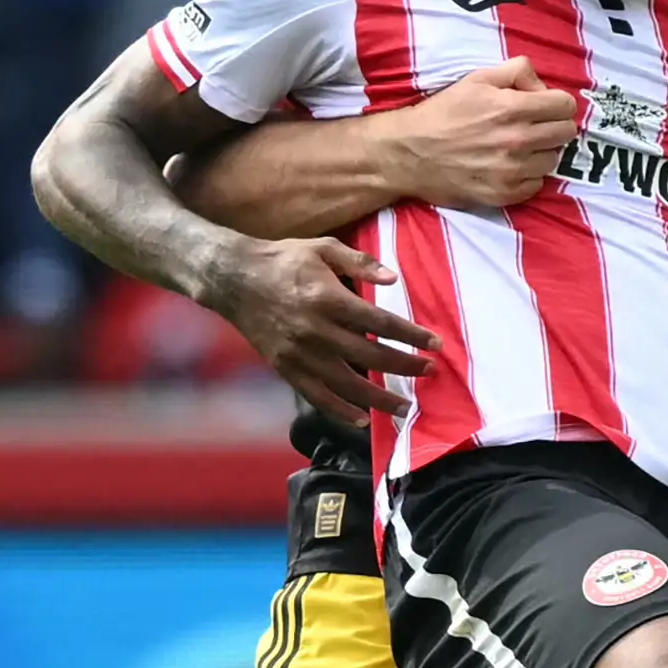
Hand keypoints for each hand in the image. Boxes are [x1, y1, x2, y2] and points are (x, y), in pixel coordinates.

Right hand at [206, 236, 437, 420]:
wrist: (233, 279)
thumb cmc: (283, 259)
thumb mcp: (322, 247)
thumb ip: (360, 261)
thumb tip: (394, 279)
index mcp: (328, 298)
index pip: (380, 322)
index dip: (411, 335)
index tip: (435, 344)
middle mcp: (315, 330)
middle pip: (369, 355)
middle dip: (404, 366)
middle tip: (429, 372)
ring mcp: (299, 353)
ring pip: (346, 384)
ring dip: (379, 398)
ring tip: (405, 407)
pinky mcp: (285, 368)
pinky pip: (316, 396)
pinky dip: (340, 411)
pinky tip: (362, 419)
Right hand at [380, 58, 577, 209]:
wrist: (411, 153)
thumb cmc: (443, 113)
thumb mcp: (476, 79)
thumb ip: (515, 72)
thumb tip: (541, 84)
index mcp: (512, 108)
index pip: (565, 105)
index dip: (556, 103)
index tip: (544, 106)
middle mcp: (518, 140)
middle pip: (566, 133)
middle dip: (554, 125)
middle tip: (534, 125)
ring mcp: (514, 170)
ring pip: (554, 159)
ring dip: (541, 151)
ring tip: (518, 147)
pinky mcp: (507, 194)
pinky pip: (537, 183)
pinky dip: (528, 175)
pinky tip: (509, 166)